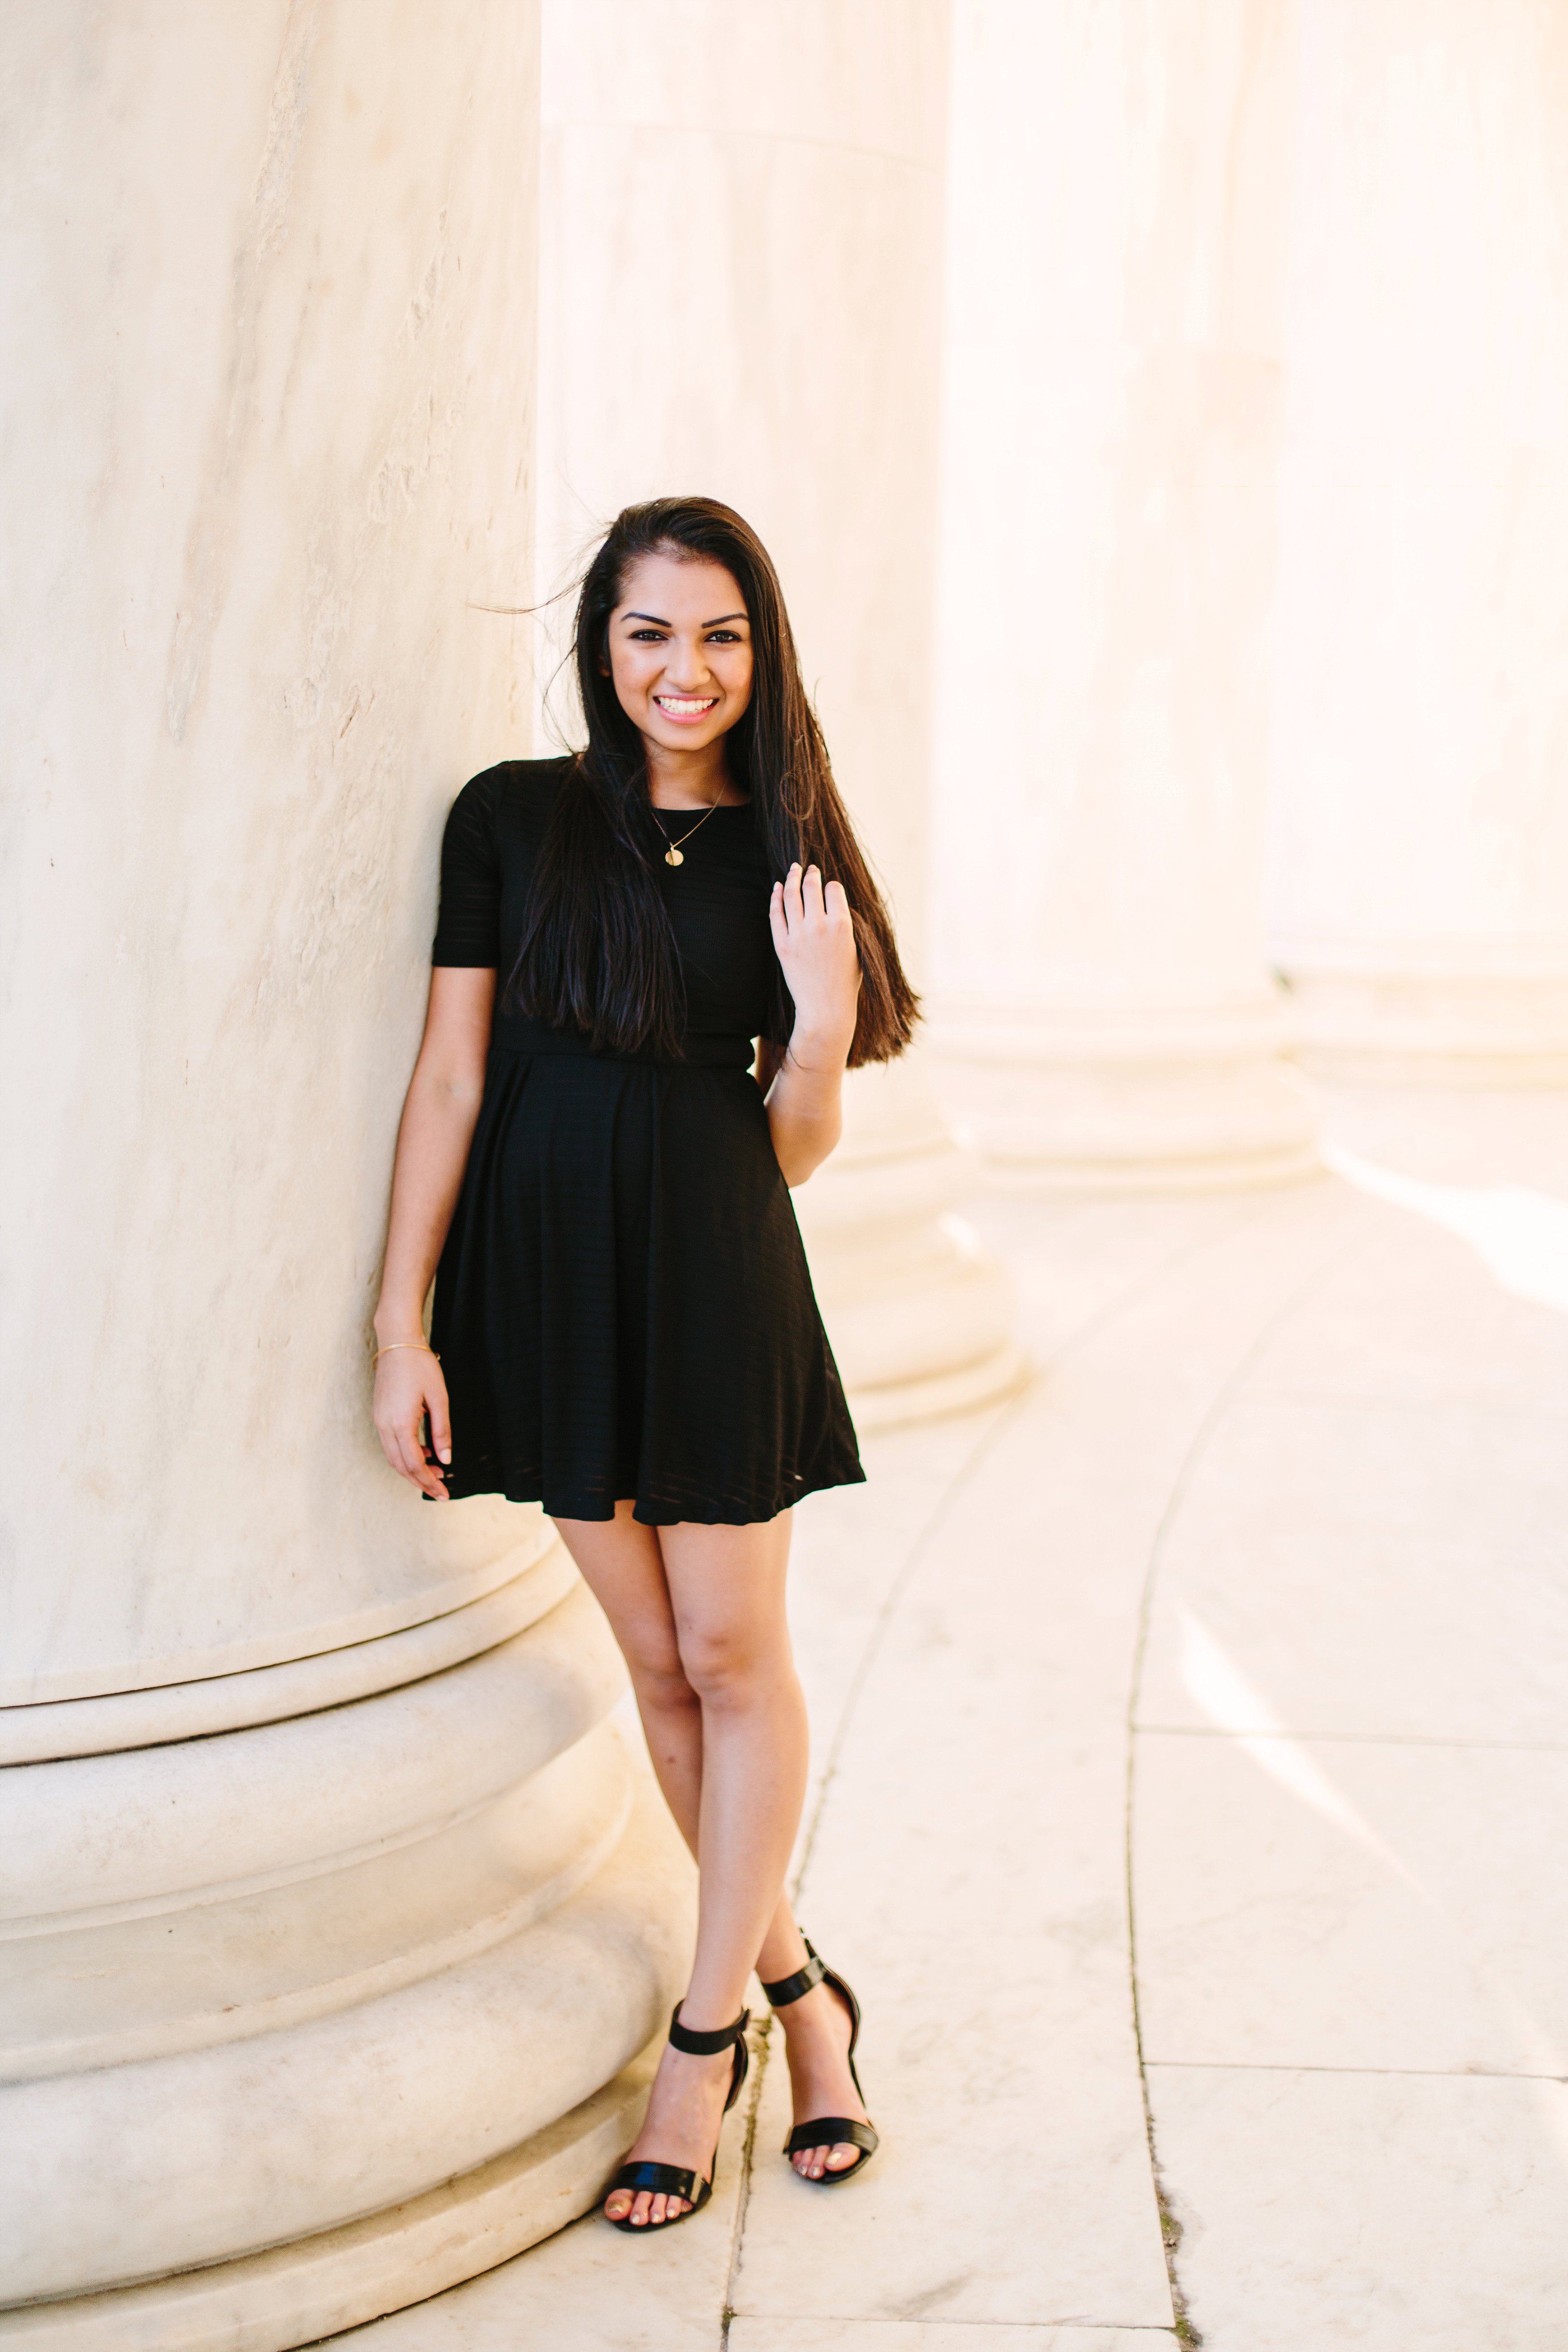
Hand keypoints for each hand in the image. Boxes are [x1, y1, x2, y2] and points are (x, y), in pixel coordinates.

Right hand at [373, 1346, 451, 1498]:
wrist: (397, 1342)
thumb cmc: (421, 1366)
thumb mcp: (439, 1398)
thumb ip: (442, 1431)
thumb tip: (446, 1459)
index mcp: (400, 1423)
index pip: (414, 1464)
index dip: (429, 1481)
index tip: (444, 1493)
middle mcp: (384, 1425)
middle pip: (401, 1466)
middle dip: (421, 1482)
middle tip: (441, 1492)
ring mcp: (379, 1420)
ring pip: (393, 1458)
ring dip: (413, 1470)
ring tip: (436, 1473)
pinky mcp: (379, 1415)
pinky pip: (390, 1444)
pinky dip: (406, 1455)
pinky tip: (424, 1453)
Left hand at [768, 863, 858, 1063]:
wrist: (826, 1009)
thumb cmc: (846, 982)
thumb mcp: (856, 949)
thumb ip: (847, 925)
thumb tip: (837, 904)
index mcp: (842, 925)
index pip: (834, 889)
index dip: (831, 886)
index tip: (829, 887)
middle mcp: (819, 926)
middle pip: (811, 886)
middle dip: (811, 874)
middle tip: (809, 869)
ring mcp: (798, 935)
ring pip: (791, 895)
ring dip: (792, 878)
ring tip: (793, 870)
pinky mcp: (782, 946)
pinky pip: (776, 914)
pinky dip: (775, 897)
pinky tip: (777, 888)